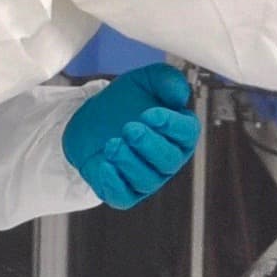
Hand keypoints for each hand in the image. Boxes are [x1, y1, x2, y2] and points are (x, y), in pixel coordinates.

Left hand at [64, 64, 199, 207]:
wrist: (89, 120)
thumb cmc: (123, 102)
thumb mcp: (144, 81)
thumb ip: (166, 80)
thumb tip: (180, 96)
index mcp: (178, 132)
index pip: (187, 134)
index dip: (172, 126)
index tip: (151, 114)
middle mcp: (167, 159)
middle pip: (168, 160)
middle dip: (149, 144)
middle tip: (129, 128)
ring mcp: (147, 178)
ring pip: (147, 179)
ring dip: (129, 161)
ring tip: (112, 144)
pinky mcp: (123, 192)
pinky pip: (124, 196)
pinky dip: (114, 183)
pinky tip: (105, 164)